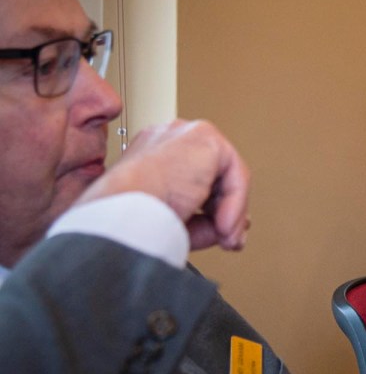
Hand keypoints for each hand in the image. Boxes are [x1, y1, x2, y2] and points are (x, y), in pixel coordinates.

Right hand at [76, 119, 250, 250]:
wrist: (121, 216)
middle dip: (227, 210)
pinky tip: (224, 226)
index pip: (194, 176)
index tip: (220, 232)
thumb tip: (231, 227)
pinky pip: (235, 174)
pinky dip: (235, 204)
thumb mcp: (173, 223)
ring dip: (232, 212)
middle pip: (215, 174)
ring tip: (226, 239)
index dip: (212, 207)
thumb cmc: (131, 222)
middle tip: (230, 239)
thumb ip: (204, 222)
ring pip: (228, 175)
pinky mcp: (205, 137)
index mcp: (150, 155)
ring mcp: (184, 134)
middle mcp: (167, 139)